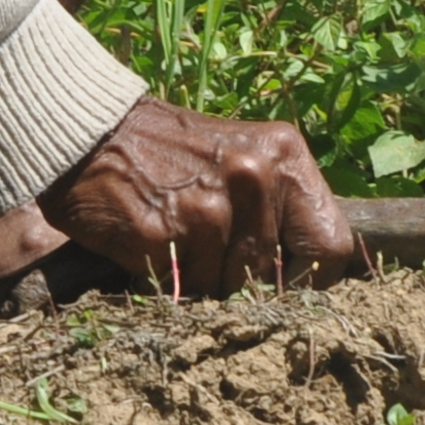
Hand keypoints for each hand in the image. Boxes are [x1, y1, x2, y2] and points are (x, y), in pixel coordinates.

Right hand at [33, 99, 358, 296]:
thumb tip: (328, 271)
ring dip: (203, 280)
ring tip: (179, 240)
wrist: (92, 135)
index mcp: (285, 154)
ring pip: (229, 288)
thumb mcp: (246, 159)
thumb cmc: (175, 155)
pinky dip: (169, 279)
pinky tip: (152, 243)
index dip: (312, 278)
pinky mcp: (166, 233)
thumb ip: (283, 207)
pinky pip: (185, 288)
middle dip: (245, 282)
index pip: (332, 247)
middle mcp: (255, 176)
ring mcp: (209, 207)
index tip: (284, 280)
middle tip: (211, 253)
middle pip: (276, 276)